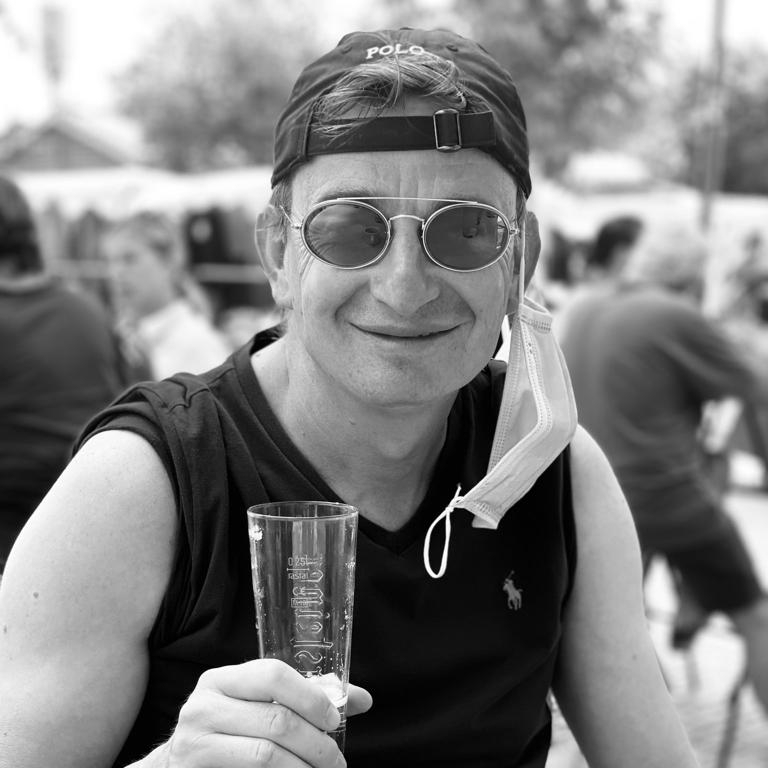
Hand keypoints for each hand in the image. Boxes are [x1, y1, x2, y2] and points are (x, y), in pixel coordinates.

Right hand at [163, 659, 371, 766]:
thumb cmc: (228, 731)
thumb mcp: (258, 705)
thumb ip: (305, 698)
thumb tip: (363, 700)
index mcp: (222, 678)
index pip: (272, 675)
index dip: (310, 697)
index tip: (335, 718)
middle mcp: (203, 705)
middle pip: (276, 719)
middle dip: (317, 743)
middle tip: (337, 761)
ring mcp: (195, 742)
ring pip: (266, 754)